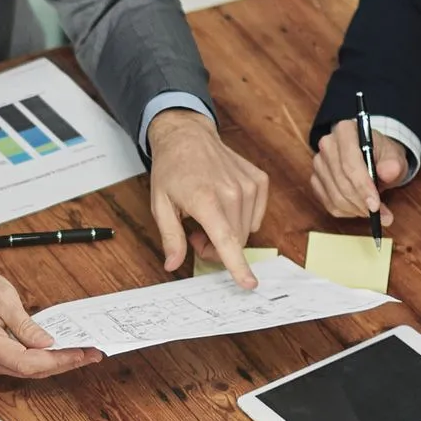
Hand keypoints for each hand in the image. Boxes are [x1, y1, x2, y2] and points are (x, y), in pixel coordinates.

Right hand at [0, 252, 103, 378]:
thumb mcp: (0, 295)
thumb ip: (24, 324)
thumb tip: (47, 343)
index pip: (28, 363)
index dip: (58, 360)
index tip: (82, 352)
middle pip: (29, 372)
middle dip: (63, 363)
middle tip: (92, 353)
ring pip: (24, 371)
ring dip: (53, 363)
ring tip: (81, 352)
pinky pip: (16, 365)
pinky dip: (39, 360)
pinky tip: (57, 351)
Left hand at [146, 109, 269, 287]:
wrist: (188, 136)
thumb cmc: (172, 169)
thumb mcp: (161, 205)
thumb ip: (170, 237)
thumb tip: (173, 265)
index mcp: (206, 199)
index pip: (226, 240)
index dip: (237, 266)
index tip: (249, 284)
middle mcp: (232, 192)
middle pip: (234, 241)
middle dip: (215, 248)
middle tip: (195, 236)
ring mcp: (249, 185)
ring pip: (246, 231)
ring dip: (228, 234)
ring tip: (207, 218)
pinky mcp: (259, 181)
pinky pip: (256, 217)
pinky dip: (241, 219)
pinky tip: (224, 207)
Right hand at [310, 119, 407, 219]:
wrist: (373, 156)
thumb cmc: (382, 155)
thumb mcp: (394, 156)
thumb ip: (393, 163)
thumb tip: (388, 172)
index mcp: (345, 131)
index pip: (350, 163)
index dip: (362, 186)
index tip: (375, 205)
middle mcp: (327, 145)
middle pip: (341, 181)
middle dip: (362, 203)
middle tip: (382, 216)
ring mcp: (319, 163)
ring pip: (335, 196)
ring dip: (356, 210)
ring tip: (375, 214)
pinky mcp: (316, 180)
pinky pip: (329, 203)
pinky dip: (347, 211)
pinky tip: (361, 209)